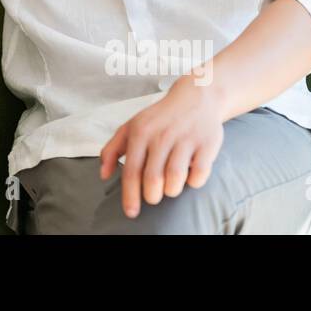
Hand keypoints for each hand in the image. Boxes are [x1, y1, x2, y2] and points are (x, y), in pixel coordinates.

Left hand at [98, 74, 225, 218]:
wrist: (195, 97)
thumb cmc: (159, 118)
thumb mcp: (131, 126)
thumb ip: (112, 149)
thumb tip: (103, 175)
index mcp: (140, 132)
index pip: (131, 170)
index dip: (130, 195)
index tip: (131, 212)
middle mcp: (162, 135)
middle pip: (152, 179)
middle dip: (151, 196)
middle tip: (153, 196)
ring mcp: (185, 139)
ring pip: (175, 179)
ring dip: (171, 190)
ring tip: (170, 186)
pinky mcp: (207, 143)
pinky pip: (199, 174)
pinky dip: (194, 182)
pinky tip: (190, 176)